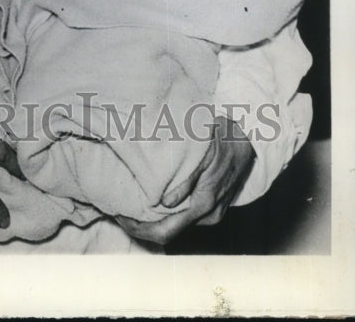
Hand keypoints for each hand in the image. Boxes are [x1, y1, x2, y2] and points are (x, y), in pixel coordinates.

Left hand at [114, 116, 254, 245]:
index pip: (166, 232)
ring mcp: (212, 213)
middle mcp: (209, 216)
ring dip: (154, 219)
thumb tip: (164, 203)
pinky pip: (186, 217)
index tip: (121, 218)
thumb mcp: (201, 156)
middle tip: (119, 212)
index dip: (140, 229)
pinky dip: (167, 214)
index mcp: (204, 205)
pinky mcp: (213, 207)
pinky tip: (152, 201)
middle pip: (169, 232)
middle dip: (143, 226)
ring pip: (177, 225)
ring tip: (131, 204)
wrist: (249, 138)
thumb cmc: (222, 141)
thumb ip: (185, 182)